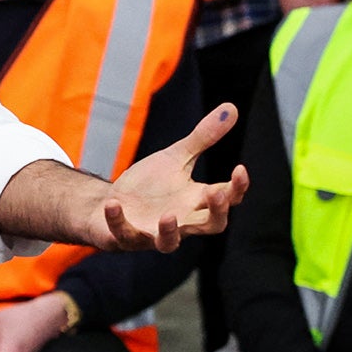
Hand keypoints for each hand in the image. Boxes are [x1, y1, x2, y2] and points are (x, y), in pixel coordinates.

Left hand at [96, 104, 248, 250]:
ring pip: (168, 243)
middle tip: (216, 193)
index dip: (237, 187)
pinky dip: (118, 220)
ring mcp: (153, 233)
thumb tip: (231, 108)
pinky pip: (124, 234)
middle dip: (217, 212)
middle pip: (211, 225)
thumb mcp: (176, 158)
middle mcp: (181, 221)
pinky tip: (114, 203)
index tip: (240, 169)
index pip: (227, 198)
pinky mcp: (126, 236)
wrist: (111, 204)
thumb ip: (203, 138)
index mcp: (196, 201)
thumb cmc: (151, 185)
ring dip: (169, 232)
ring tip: (168, 215)